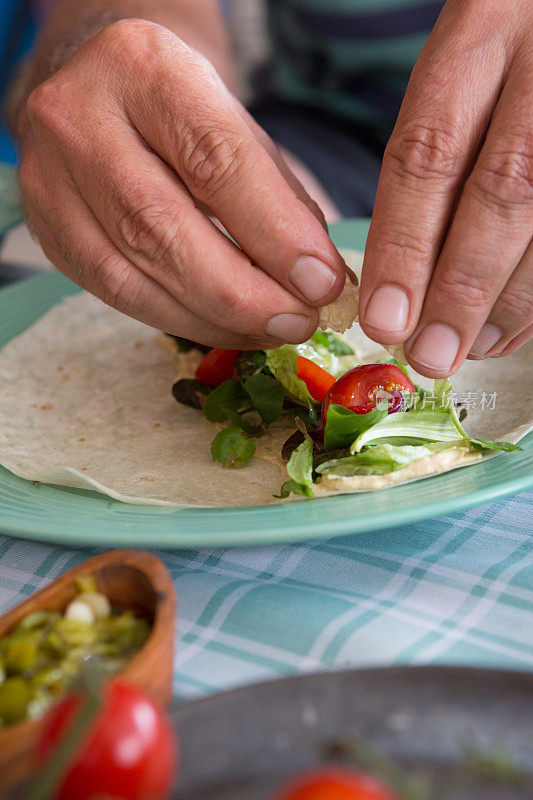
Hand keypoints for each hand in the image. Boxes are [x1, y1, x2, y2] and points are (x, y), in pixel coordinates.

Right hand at [18, 19, 346, 347]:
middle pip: (162, 228)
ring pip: (131, 276)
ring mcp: (50, 180)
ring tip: (271, 329)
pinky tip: (226, 326)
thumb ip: (276, 194)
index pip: (213, 159)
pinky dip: (179, 321)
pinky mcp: (48, 233)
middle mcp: (79, 119)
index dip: (273, 232)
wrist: (100, 94)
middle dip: (242, 293)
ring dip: (213, 319)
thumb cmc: (182, 113)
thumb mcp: (237, 124)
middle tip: (299, 321)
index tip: (321, 282)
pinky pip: (114, 295)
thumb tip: (319, 278)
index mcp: (143, 69)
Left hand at [359, 0, 531, 377]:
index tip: (383, 319)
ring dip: (510, 297)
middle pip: (501, 191)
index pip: (429, 150)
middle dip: (460, 287)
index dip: (404, 244)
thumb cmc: (512, 40)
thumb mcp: (466, 60)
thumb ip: (439, 145)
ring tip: (474, 346)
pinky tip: (519, 324)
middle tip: (427, 356)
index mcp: (484, 24)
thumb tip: (402, 271)